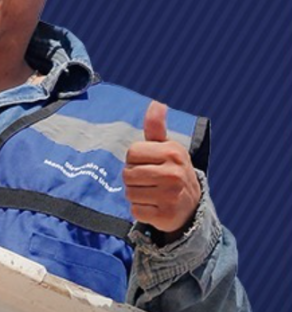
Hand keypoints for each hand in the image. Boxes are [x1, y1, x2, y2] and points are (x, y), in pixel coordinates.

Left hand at [123, 101, 201, 238]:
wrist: (191, 206)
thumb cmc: (171, 169)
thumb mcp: (165, 146)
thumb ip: (156, 126)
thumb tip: (157, 103)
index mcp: (172, 152)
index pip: (131, 153)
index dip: (134, 159)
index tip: (148, 164)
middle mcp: (174, 173)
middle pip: (128, 173)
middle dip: (133, 178)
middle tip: (148, 181)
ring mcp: (171, 196)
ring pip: (130, 192)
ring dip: (135, 194)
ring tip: (151, 193)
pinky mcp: (166, 216)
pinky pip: (135, 210)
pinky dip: (140, 210)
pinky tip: (153, 206)